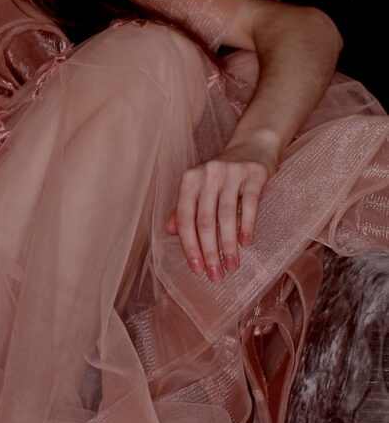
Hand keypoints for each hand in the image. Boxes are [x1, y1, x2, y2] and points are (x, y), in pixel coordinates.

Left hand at [165, 140, 277, 280]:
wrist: (253, 147)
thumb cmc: (222, 175)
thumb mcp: (199, 187)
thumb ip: (184, 208)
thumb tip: (169, 231)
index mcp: (189, 179)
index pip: (185, 217)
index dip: (188, 245)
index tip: (196, 268)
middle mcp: (207, 174)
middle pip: (205, 219)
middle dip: (209, 251)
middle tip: (215, 275)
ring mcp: (231, 173)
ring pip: (226, 215)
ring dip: (228, 245)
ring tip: (232, 266)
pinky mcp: (254, 174)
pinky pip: (250, 203)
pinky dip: (247, 225)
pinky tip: (246, 243)